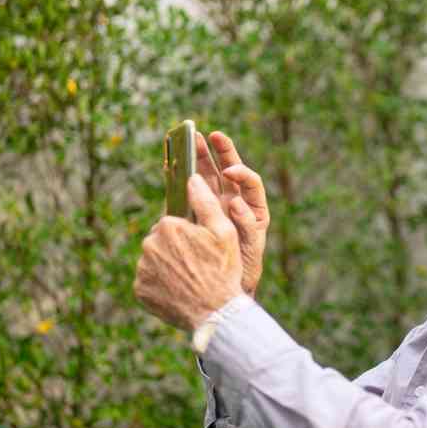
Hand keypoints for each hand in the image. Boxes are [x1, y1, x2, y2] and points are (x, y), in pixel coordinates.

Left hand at [134, 175, 243, 330]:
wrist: (215, 312)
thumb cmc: (223, 269)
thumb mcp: (224, 231)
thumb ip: (205, 202)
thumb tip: (192, 178)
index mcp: (168, 225)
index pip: (173, 223)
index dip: (189, 235)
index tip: (202, 248)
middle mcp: (149, 244)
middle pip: (161, 241)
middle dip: (175, 249)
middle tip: (197, 265)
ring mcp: (142, 269)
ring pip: (154, 261)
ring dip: (167, 266)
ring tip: (189, 279)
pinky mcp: (140, 290)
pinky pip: (148, 281)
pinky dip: (160, 284)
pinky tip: (178, 291)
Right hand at [196, 130, 268, 296]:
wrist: (224, 292)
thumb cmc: (242, 270)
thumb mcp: (250, 248)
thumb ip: (246, 225)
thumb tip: (235, 201)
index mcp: (253, 210)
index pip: (251, 183)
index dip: (242, 173)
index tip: (229, 171)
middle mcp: (235, 205)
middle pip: (228, 172)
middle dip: (219, 152)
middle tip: (209, 135)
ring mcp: (215, 208)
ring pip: (208, 177)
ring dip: (200, 158)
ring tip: (191, 139)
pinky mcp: (197, 215)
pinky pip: (190, 192)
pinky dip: (182, 178)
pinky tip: (173, 165)